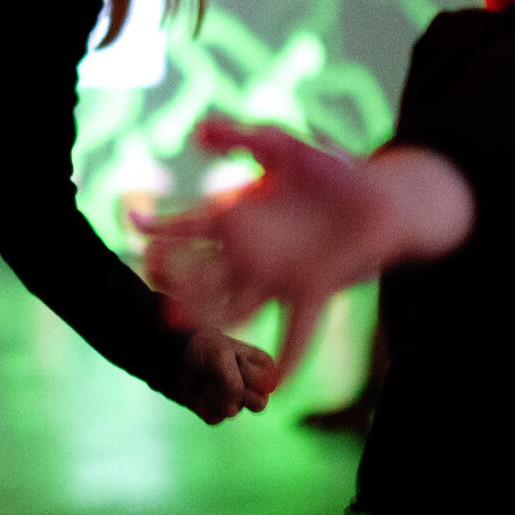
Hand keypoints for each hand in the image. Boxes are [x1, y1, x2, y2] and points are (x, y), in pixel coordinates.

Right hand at [143, 116, 471, 380]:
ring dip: (207, 317)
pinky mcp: (312, 288)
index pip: (188, 226)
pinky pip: (298, 330)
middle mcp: (251, 253)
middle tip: (144, 275)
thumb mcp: (280, 145)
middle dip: (172, 276)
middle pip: (200, 272)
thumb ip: (238, 136)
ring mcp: (278, 275)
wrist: (383, 197)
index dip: (159, 228)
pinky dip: (290, 358)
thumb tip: (195, 130)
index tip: (132, 225)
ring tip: (178, 326)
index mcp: (239, 218)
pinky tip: (276, 384)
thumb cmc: (332, 171)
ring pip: (234, 304)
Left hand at [175, 328, 279, 423]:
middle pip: (259, 405)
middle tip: (221, 376)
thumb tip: (231, 412)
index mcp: (264, 368)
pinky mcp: (218, 412)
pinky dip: (202, 404)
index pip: (267, 385)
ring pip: (233, 412)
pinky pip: (215, 418)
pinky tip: (199, 392)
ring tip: (207, 380)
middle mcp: (254, 387)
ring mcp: (237, 402)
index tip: (236, 360)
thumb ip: (233, 383)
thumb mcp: (221, 355)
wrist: (179, 355)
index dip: (248, 375)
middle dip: (235, 392)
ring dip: (214, 394)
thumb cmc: (206, 349)